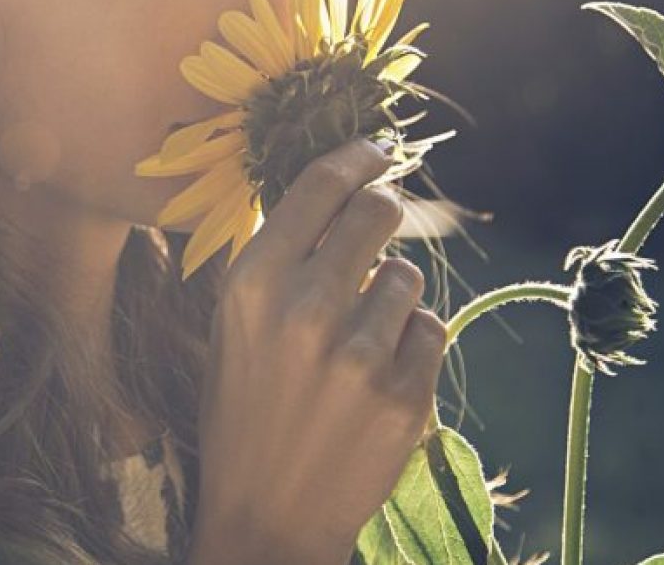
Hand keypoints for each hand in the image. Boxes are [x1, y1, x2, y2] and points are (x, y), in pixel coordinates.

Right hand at [186, 137, 448, 564]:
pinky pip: (431, 329)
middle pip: (379, 213)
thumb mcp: (232, 328)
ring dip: (393, 295)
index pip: (321, 186)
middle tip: (378, 230)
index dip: (357, 156)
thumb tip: (331, 190)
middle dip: (384, 214)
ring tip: (358, 340)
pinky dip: (412, 344)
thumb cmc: (243, 414)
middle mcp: (305, 310)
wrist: (267, 516)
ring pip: (408, 276)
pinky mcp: (405, 394)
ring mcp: (360, 355)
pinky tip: (378, 376)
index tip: (378, 148)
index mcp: (252, 285)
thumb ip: (275, 261)